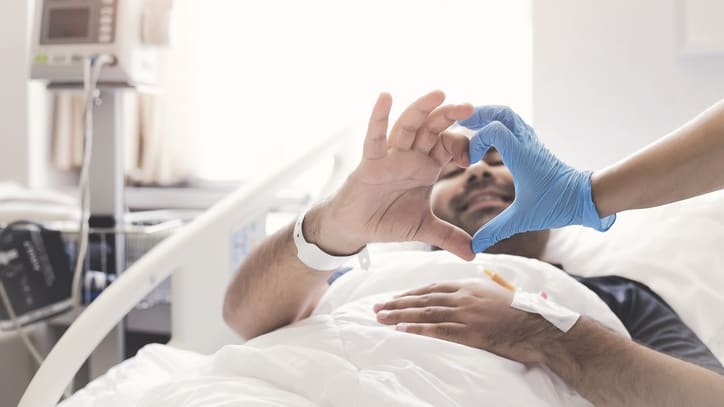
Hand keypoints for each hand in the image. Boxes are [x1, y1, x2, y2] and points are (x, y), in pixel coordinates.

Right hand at [307, 91, 475, 259]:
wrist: (356, 229)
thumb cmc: (387, 219)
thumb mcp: (423, 229)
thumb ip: (449, 237)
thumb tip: (473, 254)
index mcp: (426, 167)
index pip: (448, 146)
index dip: (462, 145)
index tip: (474, 157)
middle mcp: (410, 156)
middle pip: (432, 128)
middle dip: (449, 116)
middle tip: (468, 106)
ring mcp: (390, 156)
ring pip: (408, 126)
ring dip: (422, 109)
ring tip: (439, 93)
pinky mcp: (370, 162)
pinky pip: (374, 137)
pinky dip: (378, 117)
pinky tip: (385, 97)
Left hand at [374, 280, 554, 363]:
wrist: (541, 326)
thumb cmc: (523, 312)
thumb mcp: (497, 295)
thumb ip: (479, 292)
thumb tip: (468, 293)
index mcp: (469, 286)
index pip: (432, 288)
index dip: (410, 293)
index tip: (395, 297)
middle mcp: (464, 296)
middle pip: (423, 299)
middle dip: (398, 303)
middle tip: (376, 307)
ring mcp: (466, 313)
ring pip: (425, 313)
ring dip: (400, 315)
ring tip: (381, 318)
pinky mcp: (470, 331)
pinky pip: (438, 329)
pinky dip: (417, 329)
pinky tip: (401, 330)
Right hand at [458, 106, 615, 252]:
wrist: (585, 198)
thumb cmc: (557, 205)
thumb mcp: (522, 219)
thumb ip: (495, 230)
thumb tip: (474, 248)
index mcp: (521, 155)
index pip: (494, 130)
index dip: (475, 140)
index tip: (469, 161)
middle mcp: (526, 143)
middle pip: (502, 112)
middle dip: (480, 114)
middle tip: (461, 124)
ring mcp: (531, 143)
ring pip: (510, 116)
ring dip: (490, 117)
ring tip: (471, 127)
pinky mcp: (534, 147)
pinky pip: (515, 126)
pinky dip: (499, 125)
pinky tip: (490, 139)